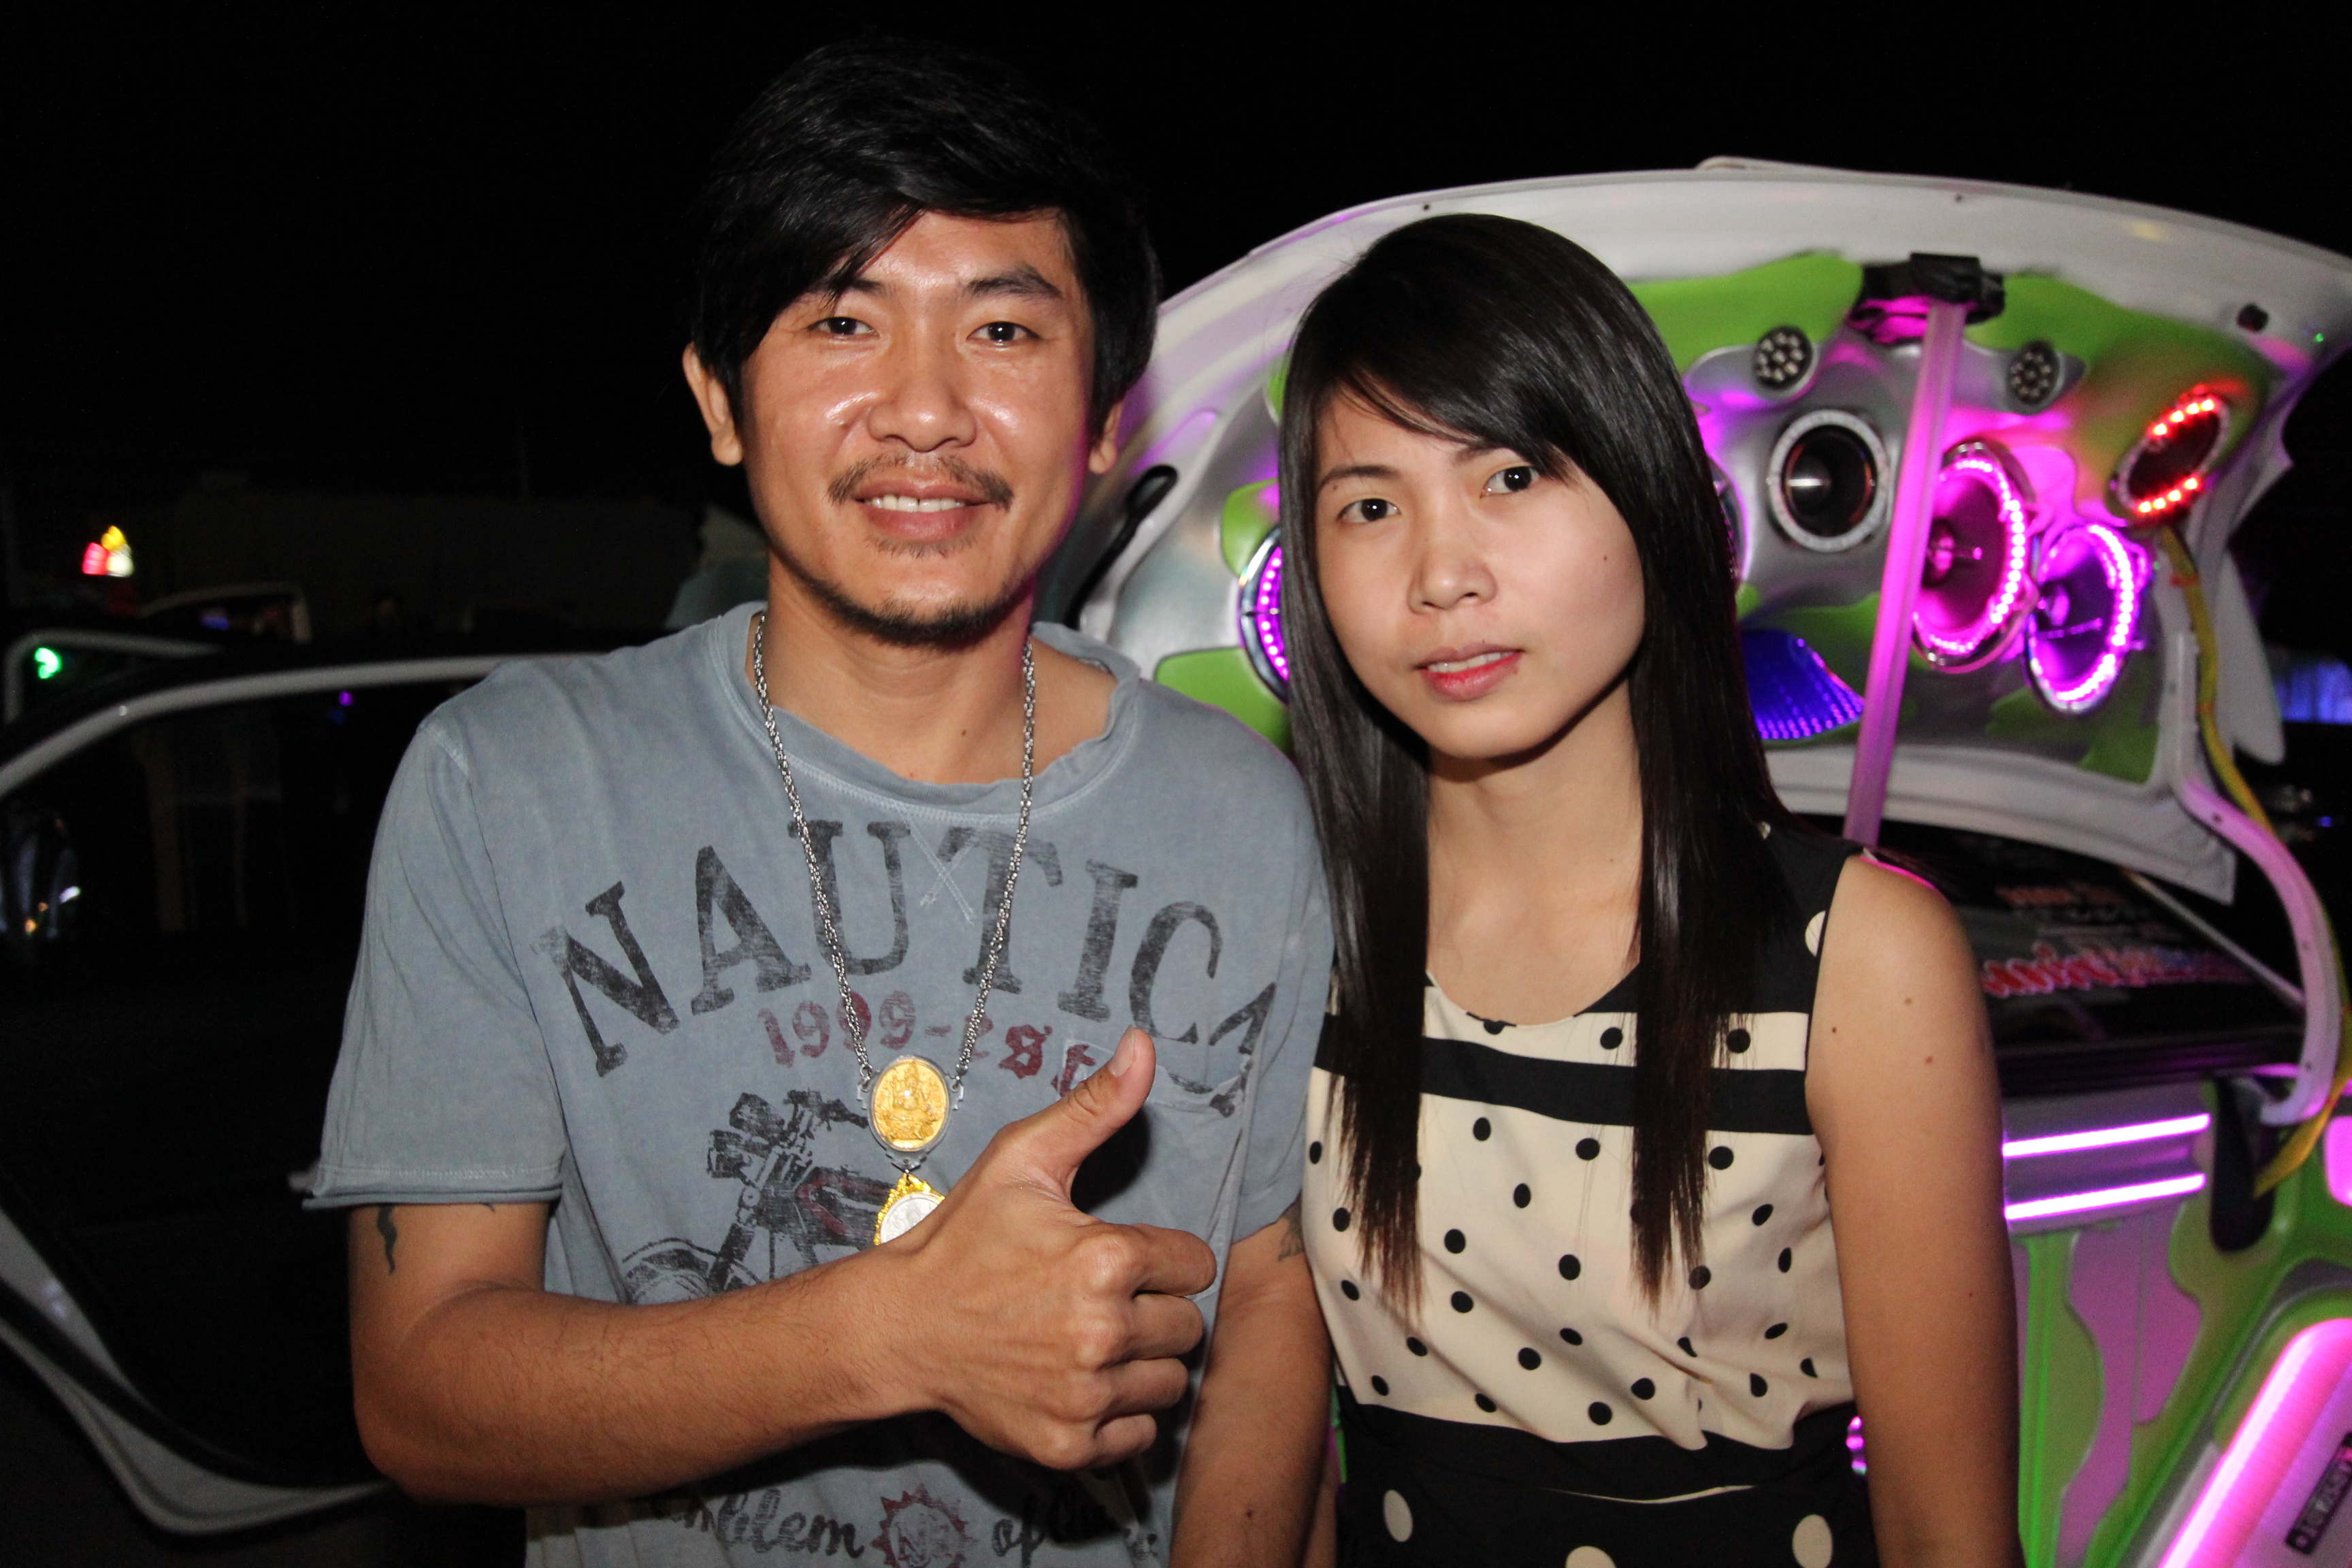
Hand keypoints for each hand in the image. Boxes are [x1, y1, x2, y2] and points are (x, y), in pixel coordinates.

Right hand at [886, 1028, 1217, 1468]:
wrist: (899, 1327)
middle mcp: (1103, 1330)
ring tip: (1090, 1341)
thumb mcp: (1023, 1159)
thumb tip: (1144, 1046)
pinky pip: (1140, 1436)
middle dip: (1153, 1311)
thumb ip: (1095, 1107)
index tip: (1115, 1259)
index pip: (1195, 1264)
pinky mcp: (1069, 1444)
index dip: (1159, 1259)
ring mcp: (1086, 1394)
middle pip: (1187, 1326)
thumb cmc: (963, 1240)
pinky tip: (1077, 1383)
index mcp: (1105, 1258)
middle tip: (1098, 1301)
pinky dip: (1118, 1416)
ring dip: (1142, 1365)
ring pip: (1171, 1383)